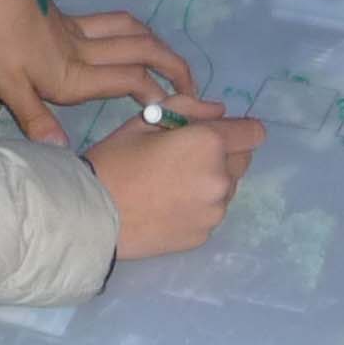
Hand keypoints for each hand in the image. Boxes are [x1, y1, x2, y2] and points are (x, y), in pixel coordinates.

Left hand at [0, 0, 211, 146]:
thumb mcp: (9, 86)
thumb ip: (37, 119)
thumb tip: (62, 151)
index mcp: (75, 74)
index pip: (131, 81)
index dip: (159, 93)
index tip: (178, 111)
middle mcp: (86, 51)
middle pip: (144, 51)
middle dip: (175, 68)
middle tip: (194, 89)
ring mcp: (80, 31)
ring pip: (134, 32)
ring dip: (160, 45)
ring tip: (172, 64)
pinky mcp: (70, 19)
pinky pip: (116, 21)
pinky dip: (136, 29)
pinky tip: (135, 37)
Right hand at [93, 113, 271, 259]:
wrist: (91, 216)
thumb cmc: (114, 161)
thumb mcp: (146, 121)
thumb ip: (189, 108)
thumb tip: (220, 111)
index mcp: (209, 144)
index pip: (253, 133)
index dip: (239, 129)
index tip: (220, 133)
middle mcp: (220, 179)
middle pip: (242, 161)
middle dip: (223, 155)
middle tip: (184, 159)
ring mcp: (214, 212)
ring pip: (227, 189)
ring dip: (210, 182)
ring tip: (171, 185)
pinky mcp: (203, 236)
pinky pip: (211, 213)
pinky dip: (198, 208)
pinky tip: (167, 207)